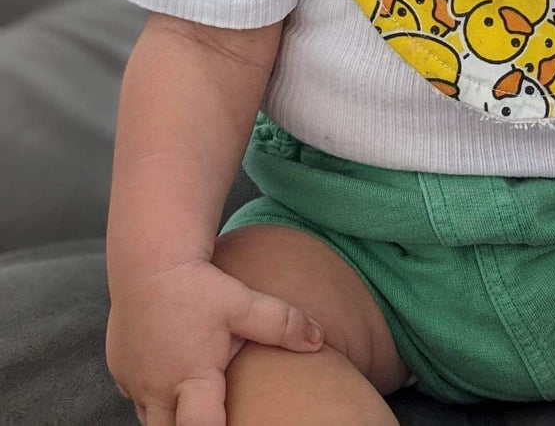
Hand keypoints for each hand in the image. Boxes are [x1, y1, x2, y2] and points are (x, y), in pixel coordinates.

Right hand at [107, 256, 322, 424]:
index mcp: (191, 379)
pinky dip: (156, 396)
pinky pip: (139, 399)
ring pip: (154, 422)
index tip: (228, 422)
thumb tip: (318, 339)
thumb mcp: (242, 302)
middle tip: (216, 409)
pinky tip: (173, 374)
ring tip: (198, 395)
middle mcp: (158, 390)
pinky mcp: (120, 373)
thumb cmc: (198, 284)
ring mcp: (134, 384)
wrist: (149, 259)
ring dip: (175, 415)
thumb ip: (281, 323)